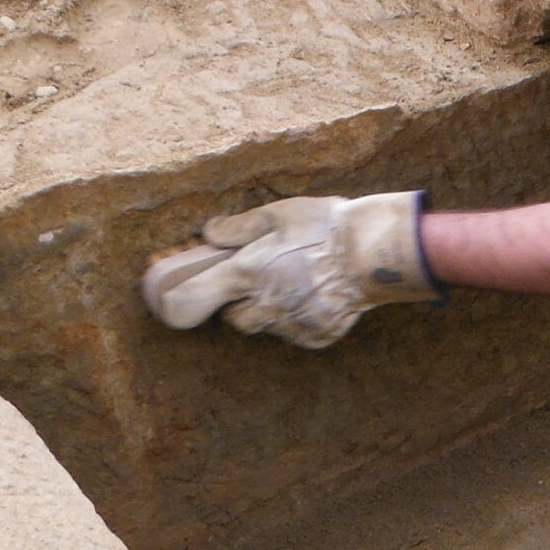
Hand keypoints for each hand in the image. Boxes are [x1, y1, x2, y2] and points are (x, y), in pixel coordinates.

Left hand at [141, 191, 442, 349]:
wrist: (376, 253)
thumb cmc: (326, 226)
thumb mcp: (278, 213)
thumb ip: (239, 228)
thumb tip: (210, 233)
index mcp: (246, 273)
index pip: (189, 300)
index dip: (176, 302)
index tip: (173, 298)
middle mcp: (264, 305)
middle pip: (233, 319)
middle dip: (238, 303)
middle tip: (258, 279)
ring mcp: (291, 325)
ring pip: (265, 326)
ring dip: (268, 311)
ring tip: (293, 283)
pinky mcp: (316, 336)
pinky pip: (296, 332)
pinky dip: (300, 317)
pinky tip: (317, 294)